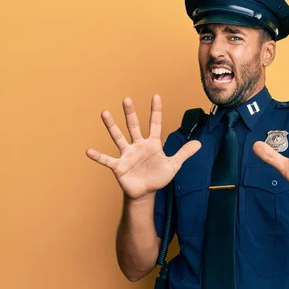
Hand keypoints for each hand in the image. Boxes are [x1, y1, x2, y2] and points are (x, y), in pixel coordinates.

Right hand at [86, 95, 200, 199]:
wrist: (145, 192)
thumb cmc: (158, 177)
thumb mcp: (173, 165)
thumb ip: (184, 153)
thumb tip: (199, 143)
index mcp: (152, 144)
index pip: (155, 124)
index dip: (156, 111)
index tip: (156, 96)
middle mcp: (138, 145)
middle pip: (134, 126)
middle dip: (130, 113)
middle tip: (127, 99)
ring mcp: (127, 154)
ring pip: (118, 137)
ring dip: (112, 126)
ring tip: (105, 113)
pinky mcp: (119, 166)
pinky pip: (107, 160)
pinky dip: (98, 156)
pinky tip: (89, 151)